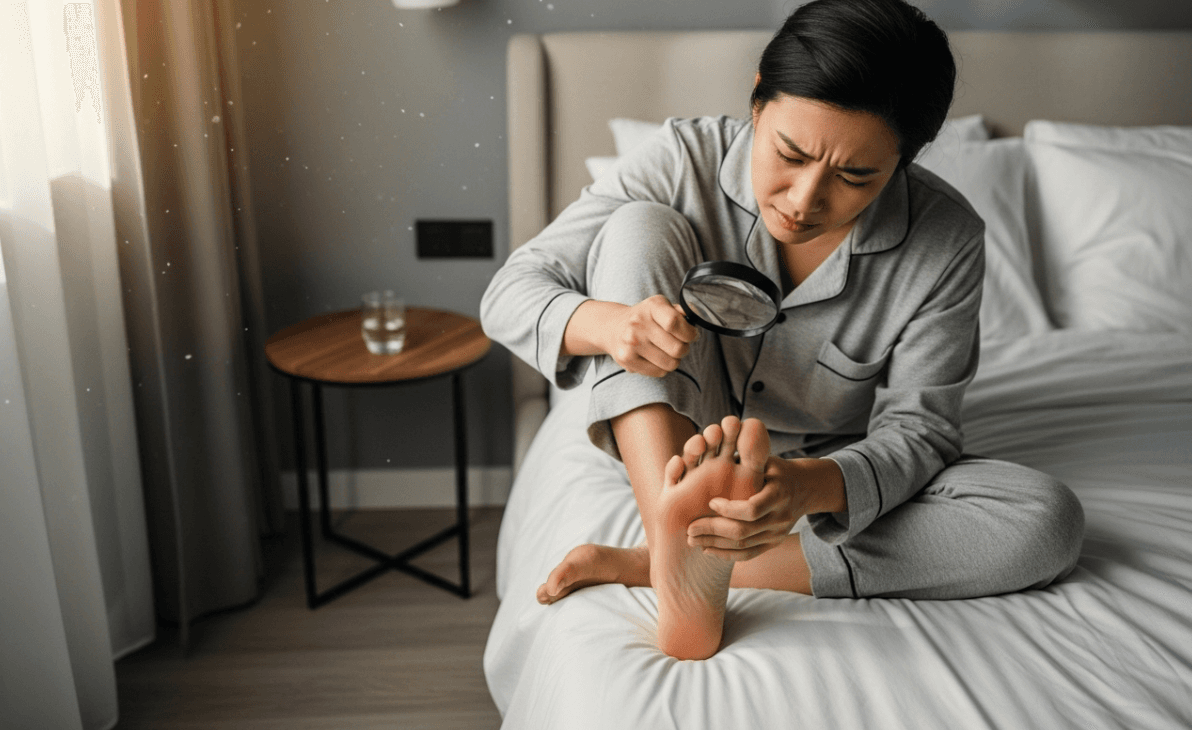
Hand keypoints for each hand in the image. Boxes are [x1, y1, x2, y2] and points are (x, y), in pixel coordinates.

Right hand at [603, 295, 698, 377]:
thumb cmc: (645, 318)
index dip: (690, 333)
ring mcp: (631, 342)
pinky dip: (661, 368)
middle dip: (684, 349)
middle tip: (678, 345)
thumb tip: (697, 315)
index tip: (692, 335)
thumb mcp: (661, 306)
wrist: (614, 327)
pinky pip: (658, 372)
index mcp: (652, 306)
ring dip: (674, 360)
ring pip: (670, 363)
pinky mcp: (626, 358)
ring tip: (666, 352)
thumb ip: (680, 311)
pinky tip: (655, 358)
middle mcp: (638, 323)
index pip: (675, 323)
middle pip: (677, 348)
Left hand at [686, 457, 844, 560]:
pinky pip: (748, 555)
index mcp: (779, 494)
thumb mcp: (766, 459)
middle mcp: (781, 518)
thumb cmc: (776, 469)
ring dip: (714, 544)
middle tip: (689, 528)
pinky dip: (726, 554)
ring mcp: (778, 534)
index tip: (710, 501)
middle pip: (744, 531)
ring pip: (743, 546)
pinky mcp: (773, 544)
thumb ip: (746, 458)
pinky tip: (707, 549)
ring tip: (692, 539)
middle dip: (713, 530)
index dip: (729, 509)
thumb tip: (717, 442)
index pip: (752, 509)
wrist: (806, 488)